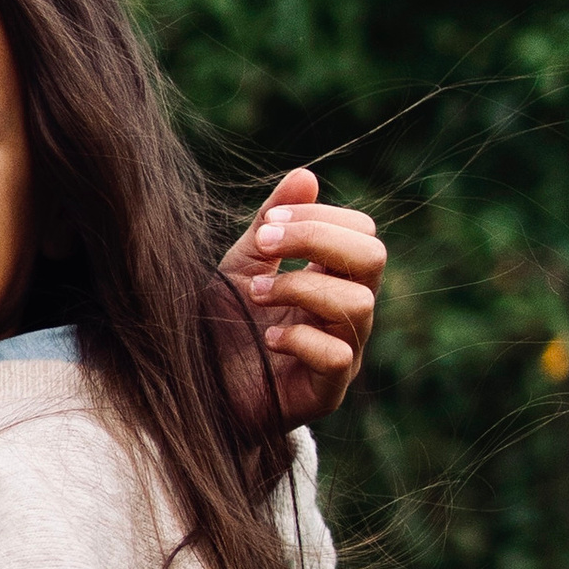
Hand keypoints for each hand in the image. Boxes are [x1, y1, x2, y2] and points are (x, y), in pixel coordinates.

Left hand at [218, 169, 384, 425]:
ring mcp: (344, 354)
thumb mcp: (243, 264)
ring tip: (255, 296)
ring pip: (357, 304)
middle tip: (263, 247)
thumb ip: (274, 223)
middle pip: (372, 258)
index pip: (361, 233)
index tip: (267, 227)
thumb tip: (306, 175)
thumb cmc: (223, 328)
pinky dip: (300, 339)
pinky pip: (337, 355)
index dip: (319, 220)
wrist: (196, 392)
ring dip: (299, 289)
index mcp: (334, 279)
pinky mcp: (327, 392)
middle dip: (316, 240)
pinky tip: (267, 339)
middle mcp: (347, 314)